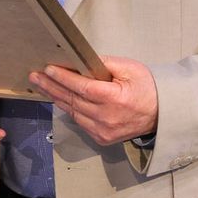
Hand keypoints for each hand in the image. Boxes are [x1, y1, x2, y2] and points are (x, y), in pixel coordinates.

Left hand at [31, 55, 157, 146]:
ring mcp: (103, 131)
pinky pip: (80, 122)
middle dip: (51, 86)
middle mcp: (106, 118)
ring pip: (72, 112)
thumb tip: (82, 59)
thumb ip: (105, 63)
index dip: (63, 78)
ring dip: (56, 98)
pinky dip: (69, 109)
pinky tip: (59, 98)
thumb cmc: (147, 89)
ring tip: (42, 85)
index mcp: (114, 99)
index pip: (82, 87)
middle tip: (35, 76)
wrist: (162, 115)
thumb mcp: (130, 69)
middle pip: (72, 100)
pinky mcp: (102, 138)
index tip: (48, 69)